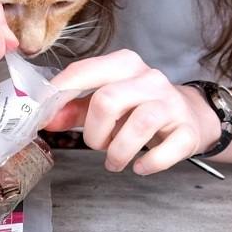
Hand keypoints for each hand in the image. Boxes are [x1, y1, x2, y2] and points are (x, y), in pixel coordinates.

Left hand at [45, 50, 220, 174]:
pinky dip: (147, 164)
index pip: (85, 71)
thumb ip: (74, 108)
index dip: (59, 93)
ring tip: (114, 161)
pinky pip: (164, 152)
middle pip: (108, 100)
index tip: (41, 114)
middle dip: (94, 133)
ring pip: (138, 125)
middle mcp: (150, 79)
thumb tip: (46, 118)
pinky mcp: (187, 131)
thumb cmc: (139, 108)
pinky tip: (139, 166)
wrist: (191, 117)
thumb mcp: (106, 101)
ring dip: (117, 151)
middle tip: (97, 145)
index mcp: (125, 65)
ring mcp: (171, 104)